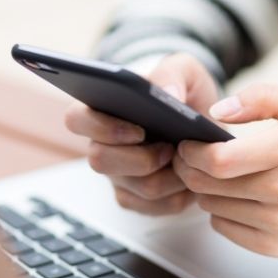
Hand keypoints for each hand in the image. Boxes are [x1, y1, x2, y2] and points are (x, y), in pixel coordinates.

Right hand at [65, 53, 218, 215]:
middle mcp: (102, 146)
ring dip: (169, 177)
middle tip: (170, 148)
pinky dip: (180, 194)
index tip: (138, 129)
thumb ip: (173, 73)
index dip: (101, 128)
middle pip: (100, 161)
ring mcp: (118, 175)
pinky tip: (191, 177)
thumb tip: (167, 95)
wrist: (201, 120)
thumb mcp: (184, 70)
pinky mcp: (137, 198)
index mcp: (101, 110)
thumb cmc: (183, 91)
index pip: (76, 119)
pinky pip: (156, 207)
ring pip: (137, 188)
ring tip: (188, 160)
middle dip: (141, 159)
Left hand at [173, 84, 277, 255]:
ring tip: (217, 177)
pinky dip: (219, 212)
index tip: (186, 145)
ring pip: (211, 206)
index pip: (220, 160)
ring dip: (205, 190)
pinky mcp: (275, 245)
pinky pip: (222, 227)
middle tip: (189, 159)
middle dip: (189, 169)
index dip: (192, 153)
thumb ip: (261, 97)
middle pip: (208, 185)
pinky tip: (234, 198)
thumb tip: (218, 111)